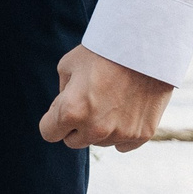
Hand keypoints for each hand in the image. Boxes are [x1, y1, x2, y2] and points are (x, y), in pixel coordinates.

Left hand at [38, 45, 172, 150]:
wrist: (144, 49)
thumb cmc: (102, 53)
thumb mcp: (68, 66)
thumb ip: (62, 95)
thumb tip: (63, 111)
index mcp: (71, 111)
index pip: (48, 133)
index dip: (52, 121)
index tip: (59, 111)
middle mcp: (95, 128)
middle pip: (73, 141)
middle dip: (74, 126)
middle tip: (85, 103)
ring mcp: (120, 134)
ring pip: (99, 142)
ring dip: (98, 128)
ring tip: (108, 100)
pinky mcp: (142, 135)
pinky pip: (122, 144)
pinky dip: (120, 132)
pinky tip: (124, 111)